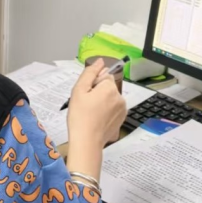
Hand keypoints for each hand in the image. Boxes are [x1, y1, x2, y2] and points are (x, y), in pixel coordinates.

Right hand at [66, 61, 127, 180]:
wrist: (87, 141)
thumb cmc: (80, 116)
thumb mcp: (79, 90)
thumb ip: (90, 73)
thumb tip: (100, 62)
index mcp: (110, 88)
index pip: (104, 75)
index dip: (92, 83)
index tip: (85, 94)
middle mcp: (120, 97)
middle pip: (108, 87)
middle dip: (98, 92)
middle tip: (85, 103)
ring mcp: (122, 109)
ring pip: (111, 98)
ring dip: (102, 101)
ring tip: (90, 112)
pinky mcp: (121, 119)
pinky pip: (113, 109)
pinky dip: (106, 111)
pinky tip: (96, 119)